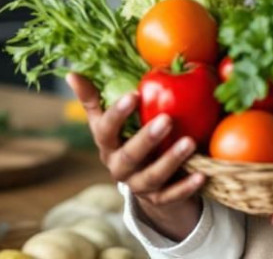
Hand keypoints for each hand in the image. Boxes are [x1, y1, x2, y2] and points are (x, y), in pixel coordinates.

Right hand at [68, 73, 205, 240]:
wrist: (145, 182)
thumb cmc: (127, 139)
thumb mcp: (109, 122)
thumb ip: (93, 98)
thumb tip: (70, 73)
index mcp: (107, 145)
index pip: (106, 130)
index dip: (118, 114)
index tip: (135, 93)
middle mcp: (119, 167)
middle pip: (130, 156)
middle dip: (147, 138)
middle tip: (167, 119)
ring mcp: (138, 185)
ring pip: (152, 177)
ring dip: (171, 160)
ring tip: (191, 142)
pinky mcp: (158, 200)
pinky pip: (171, 196)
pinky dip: (186, 186)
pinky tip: (202, 175)